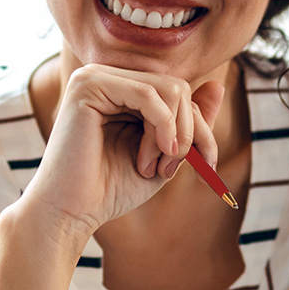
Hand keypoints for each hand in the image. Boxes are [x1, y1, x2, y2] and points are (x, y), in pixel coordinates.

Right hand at [18, 64, 224, 240]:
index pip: (180, 94)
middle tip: (173, 169)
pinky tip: (149, 157)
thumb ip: (190, 122)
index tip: (208, 169)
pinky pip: (148, 93)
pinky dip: (161, 127)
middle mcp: (108, 77)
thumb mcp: (165, 154)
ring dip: (175, 134)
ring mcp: (96, 76)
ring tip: (156, 167)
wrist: (71, 213)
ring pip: (169, 89)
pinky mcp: (88, 85)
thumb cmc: (110, 189)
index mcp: (123, 91)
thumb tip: (218, 85)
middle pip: (179, 88)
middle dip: (192, 132)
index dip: (202, 130)